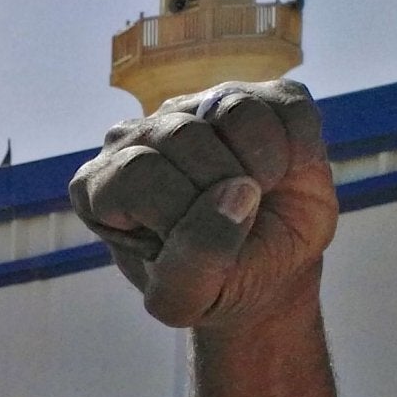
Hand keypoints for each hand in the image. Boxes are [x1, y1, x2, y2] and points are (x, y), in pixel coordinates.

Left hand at [70, 80, 335, 329]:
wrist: (270, 271)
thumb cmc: (215, 283)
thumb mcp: (187, 299)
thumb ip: (190, 264)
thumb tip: (234, 194)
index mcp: (99, 187)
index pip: (136, 174)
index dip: (181, 212)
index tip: (200, 243)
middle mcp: (137, 137)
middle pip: (179, 136)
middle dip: (221, 188)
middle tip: (235, 220)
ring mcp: (197, 108)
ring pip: (229, 108)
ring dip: (261, 166)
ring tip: (257, 194)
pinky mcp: (258, 96)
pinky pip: (283, 104)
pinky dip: (297, 149)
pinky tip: (284, 174)